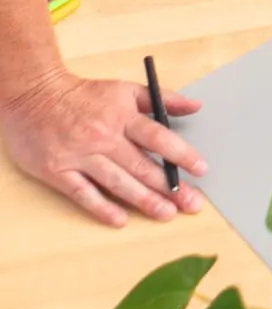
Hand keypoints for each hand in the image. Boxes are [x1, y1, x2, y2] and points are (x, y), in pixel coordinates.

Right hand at [1, 71, 206, 226]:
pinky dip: (102, 207)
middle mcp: (104, 138)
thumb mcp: (126, 89)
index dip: (182, 154)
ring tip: (166, 214)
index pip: (159, 138)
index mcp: (122, 117)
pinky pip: (83, 193)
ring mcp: (80, 156)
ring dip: (143, 200)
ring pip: (117, 182)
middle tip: (191, 203)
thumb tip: (196, 105)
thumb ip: (162, 98)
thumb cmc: (84, 96)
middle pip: (142, 166)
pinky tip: (120, 219)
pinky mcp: (58, 171)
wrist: (34, 97)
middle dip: (170, 187)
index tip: (201, 169)